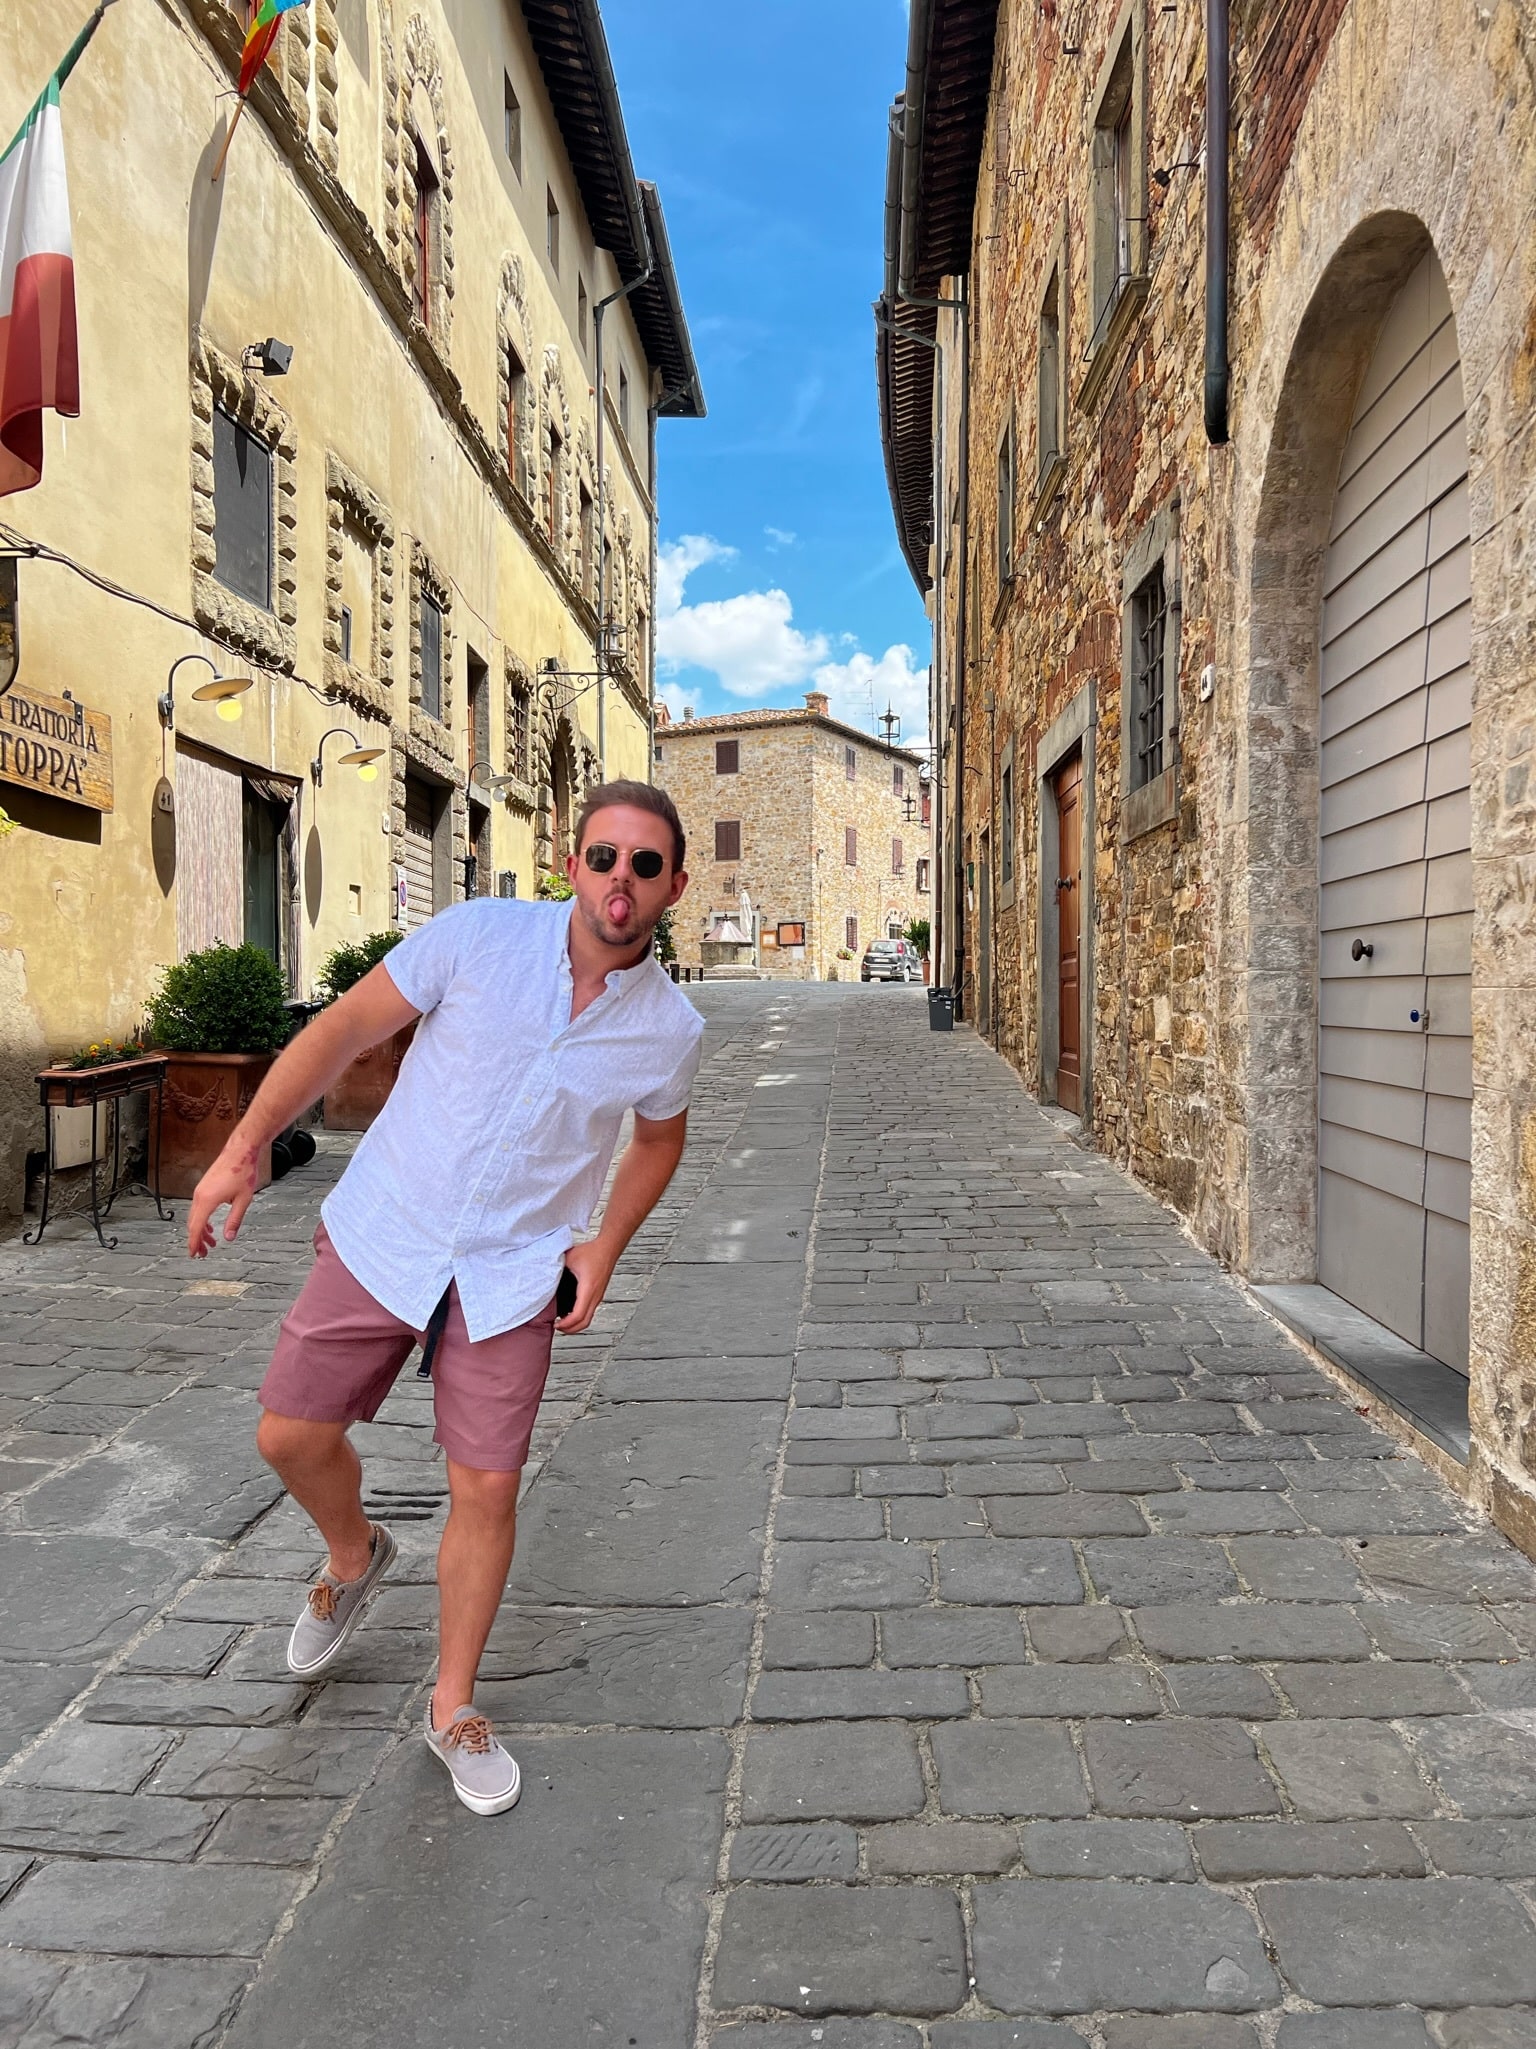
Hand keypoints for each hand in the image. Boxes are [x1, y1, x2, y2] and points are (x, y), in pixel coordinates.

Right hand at [186, 1143, 261, 1258]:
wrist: (241, 1151)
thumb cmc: (243, 1171)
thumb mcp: (243, 1200)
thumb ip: (235, 1220)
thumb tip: (229, 1237)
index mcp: (207, 1200)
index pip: (196, 1227)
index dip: (193, 1243)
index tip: (193, 1254)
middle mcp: (199, 1195)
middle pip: (193, 1223)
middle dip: (197, 1240)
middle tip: (203, 1253)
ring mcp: (200, 1190)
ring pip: (196, 1216)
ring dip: (201, 1230)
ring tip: (210, 1243)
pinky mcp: (204, 1187)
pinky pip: (199, 1208)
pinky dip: (203, 1220)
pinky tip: (211, 1226)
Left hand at [555, 1238, 614, 1333]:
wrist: (608, 1249)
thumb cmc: (592, 1252)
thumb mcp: (569, 1258)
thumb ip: (556, 1267)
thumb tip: (544, 1274)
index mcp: (587, 1288)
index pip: (578, 1315)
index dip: (566, 1324)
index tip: (556, 1324)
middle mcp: (595, 1296)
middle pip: (584, 1323)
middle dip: (570, 1330)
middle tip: (557, 1327)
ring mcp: (598, 1297)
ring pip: (588, 1319)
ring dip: (575, 1325)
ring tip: (562, 1323)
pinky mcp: (598, 1295)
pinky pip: (590, 1312)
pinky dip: (580, 1318)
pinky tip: (570, 1313)